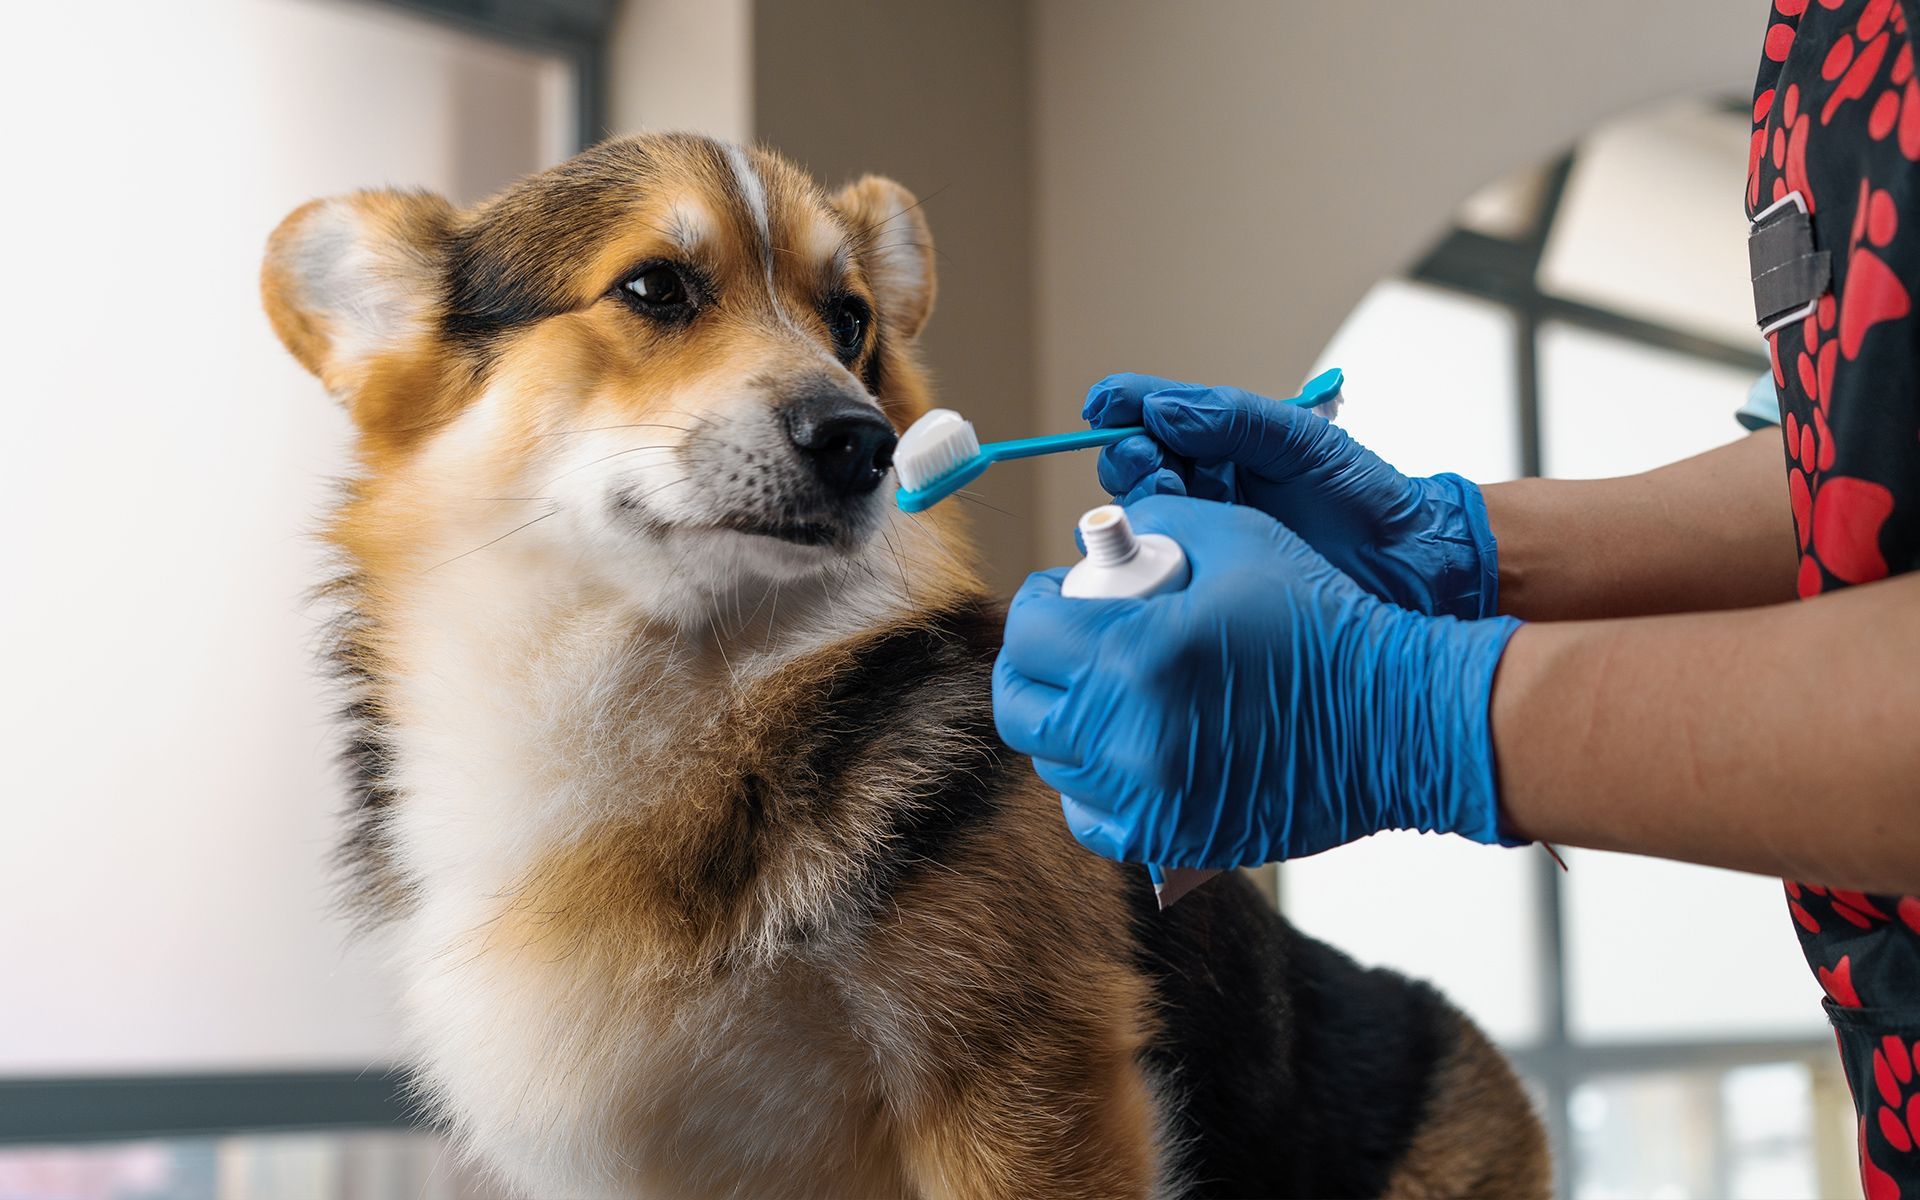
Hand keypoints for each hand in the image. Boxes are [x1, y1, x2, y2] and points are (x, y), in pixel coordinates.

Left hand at [993, 495, 1523, 867]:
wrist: (1398, 719)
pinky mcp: (1170, 839)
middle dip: (1035, 667)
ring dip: (1068, 722)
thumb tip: (1102, 542)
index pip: (1029, 632)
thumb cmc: (1324, 623)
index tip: (1060, 598)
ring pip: (1054, 763)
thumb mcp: (1239, 538)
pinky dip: (1096, 784)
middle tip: (1066, 647)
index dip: (1040, 605)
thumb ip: (1155, 526)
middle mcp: (1127, 734)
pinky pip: (1092, 818)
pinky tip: (1127, 751)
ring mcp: (1146, 797)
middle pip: (1022, 706)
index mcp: (1135, 654)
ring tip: (1110, 693)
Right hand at [1085, 373, 1500, 619]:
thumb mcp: (1303, 441)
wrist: (1407, 564)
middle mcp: (1207, 483)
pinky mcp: (1207, 578)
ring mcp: (1204, 530)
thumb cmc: (1365, 496)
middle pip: (1135, 462)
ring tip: (1168, 493)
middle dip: (1128, 454)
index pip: (1158, 414)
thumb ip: (1233, 418)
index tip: (1103, 404)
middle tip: (1147, 458)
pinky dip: (1144, 549)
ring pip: (1139, 509)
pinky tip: (1158, 542)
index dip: (1125, 405)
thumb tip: (1163, 410)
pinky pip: (1156, 560)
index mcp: (1226, 441)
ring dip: (1140, 495)